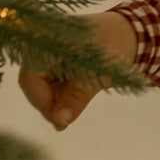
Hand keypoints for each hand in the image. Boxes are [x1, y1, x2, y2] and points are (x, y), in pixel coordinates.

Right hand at [18, 10, 136, 131]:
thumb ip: (76, 97)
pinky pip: (50, 84)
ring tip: (68, 118)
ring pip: (41, 86)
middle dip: (48, 104)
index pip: (30, 77)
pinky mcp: (53, 64)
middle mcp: (42, 44)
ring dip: (55, 102)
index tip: (58, 121)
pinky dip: (60, 97)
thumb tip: (60, 121)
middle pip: (33, 83)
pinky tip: (69, 110)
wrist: (128, 34)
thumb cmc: (113, 46)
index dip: (41, 101)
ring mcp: (47, 54)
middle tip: (63, 125)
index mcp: (48, 38)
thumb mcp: (97, 73)